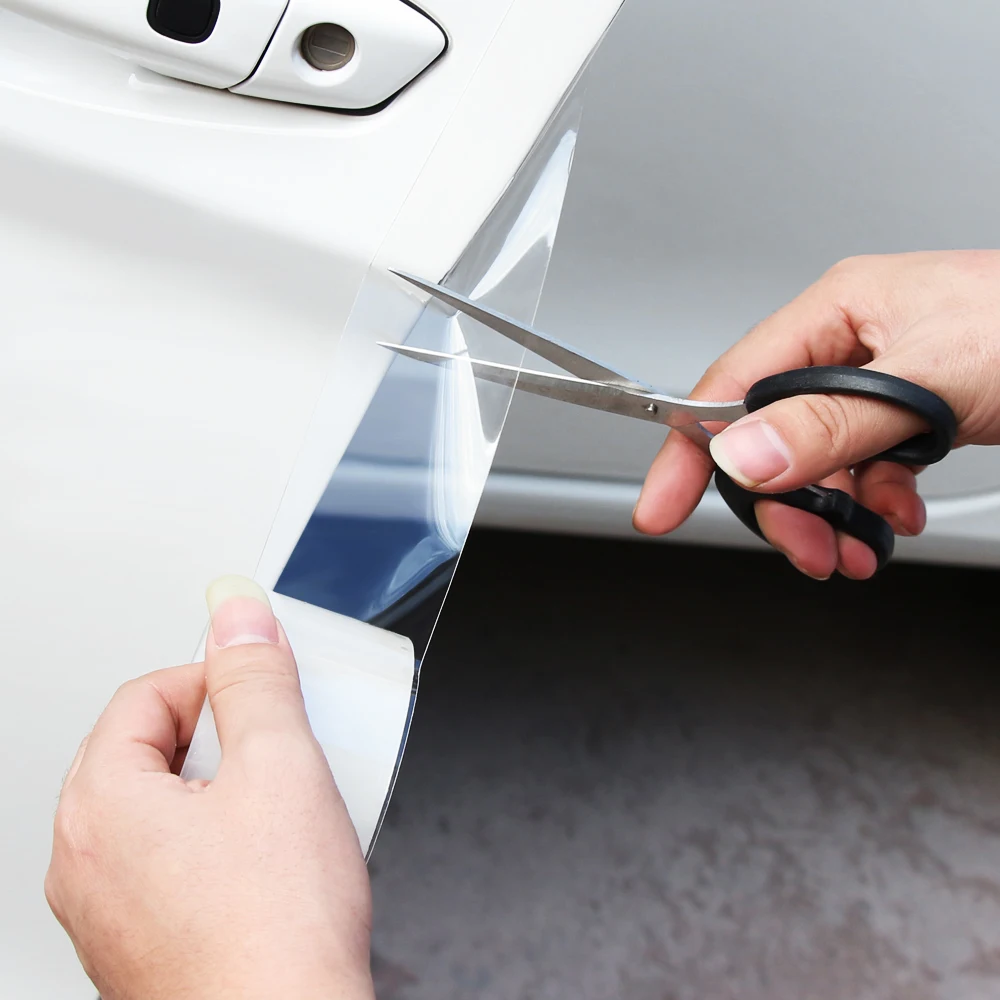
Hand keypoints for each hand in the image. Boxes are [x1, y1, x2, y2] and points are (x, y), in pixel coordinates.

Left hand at [45, 576, 373, 999]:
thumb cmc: (274, 933)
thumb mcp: (281, 768)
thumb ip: (255, 679)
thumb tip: (236, 615)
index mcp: (101, 806)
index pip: (146, 694)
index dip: (216, 680)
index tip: (264, 688)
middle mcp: (86, 860)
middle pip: (149, 748)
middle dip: (222, 734)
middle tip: (280, 745)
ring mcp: (109, 909)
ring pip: (163, 805)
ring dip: (224, 787)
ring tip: (284, 804)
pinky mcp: (141, 942)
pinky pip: (171, 859)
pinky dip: (218, 838)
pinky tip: (272, 859)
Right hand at [633, 250, 999, 579]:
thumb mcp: (936, 378)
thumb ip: (833, 421)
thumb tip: (745, 453)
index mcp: (837, 312)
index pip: (731, 386)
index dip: (692, 451)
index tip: (663, 506)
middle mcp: (847, 346)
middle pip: (769, 438)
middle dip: (785, 503)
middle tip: (809, 547)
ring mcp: (878, 384)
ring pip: (813, 464)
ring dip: (831, 515)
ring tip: (857, 548)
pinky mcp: (907, 416)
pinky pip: (858, 472)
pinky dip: (870, 507)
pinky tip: (895, 518)